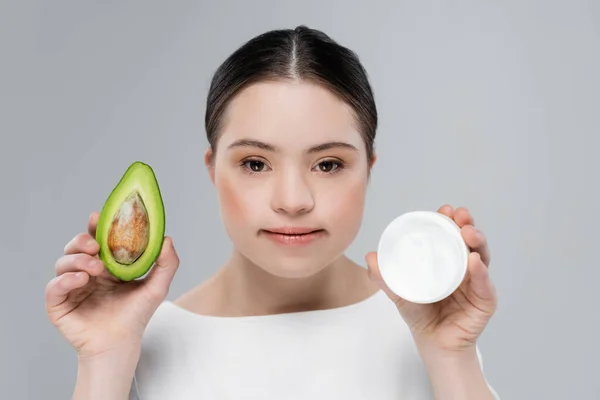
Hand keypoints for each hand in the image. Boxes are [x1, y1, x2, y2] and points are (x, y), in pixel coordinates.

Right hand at [45, 211, 179, 359]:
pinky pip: (53, 287)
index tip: (96, 217)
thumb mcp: (157, 287)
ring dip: (77, 260)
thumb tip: (167, 238)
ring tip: (95, 267)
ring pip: (63, 262)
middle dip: (82, 241)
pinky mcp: (59, 304)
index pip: (96, 239)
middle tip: (95, 246)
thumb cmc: (136, 315)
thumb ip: (166, 264)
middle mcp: (86, 273)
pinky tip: (81, 279)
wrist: (121, 344)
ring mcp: (71, 287)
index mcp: (106, 265)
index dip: (94, 227)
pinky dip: (65, 280)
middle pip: (75, 247)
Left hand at [365, 205, 497, 353]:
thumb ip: (385, 276)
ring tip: (467, 232)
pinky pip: (485, 284)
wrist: (432, 343)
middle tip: (459, 215)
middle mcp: (465, 267)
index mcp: (447, 260)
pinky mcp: (485, 300)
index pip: (451, 235)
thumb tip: (370, 256)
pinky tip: (475, 261)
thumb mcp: (400, 291)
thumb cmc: (419, 313)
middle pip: (469, 241)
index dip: (449, 221)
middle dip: (466, 224)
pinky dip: (481, 272)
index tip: (444, 210)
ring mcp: (477, 282)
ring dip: (477, 241)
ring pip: (482, 256)